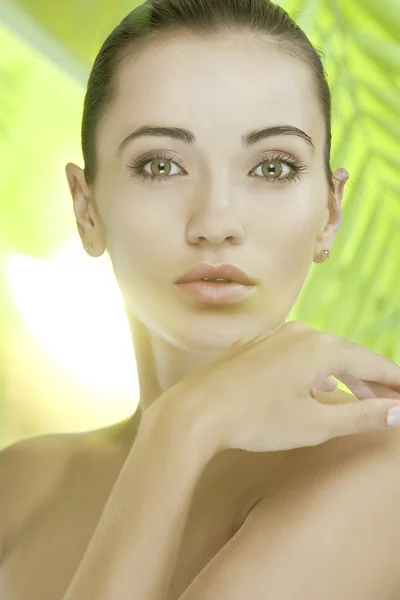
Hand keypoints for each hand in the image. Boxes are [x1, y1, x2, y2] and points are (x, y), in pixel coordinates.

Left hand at [172, 321, 399, 453]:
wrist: (195, 411)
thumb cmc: (256, 420)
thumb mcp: (315, 424)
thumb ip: (361, 416)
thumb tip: (399, 413)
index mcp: (321, 348)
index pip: (373, 363)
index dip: (395, 382)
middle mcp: (300, 333)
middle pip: (348, 356)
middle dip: (372, 380)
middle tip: (391, 402)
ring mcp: (275, 336)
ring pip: (321, 354)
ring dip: (343, 376)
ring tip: (360, 397)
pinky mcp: (256, 345)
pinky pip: (297, 354)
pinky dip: (315, 371)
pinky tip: (317, 386)